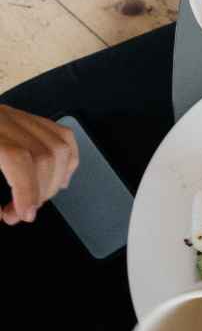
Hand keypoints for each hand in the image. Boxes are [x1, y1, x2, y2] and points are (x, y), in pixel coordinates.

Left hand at [0, 105, 77, 223]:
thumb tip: (1, 212)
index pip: (17, 157)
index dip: (26, 189)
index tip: (24, 214)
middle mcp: (0, 118)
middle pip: (43, 154)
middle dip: (40, 191)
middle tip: (21, 212)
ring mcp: (14, 116)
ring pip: (59, 146)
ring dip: (54, 180)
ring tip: (35, 199)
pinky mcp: (22, 118)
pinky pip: (61, 136)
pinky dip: (66, 161)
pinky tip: (55, 178)